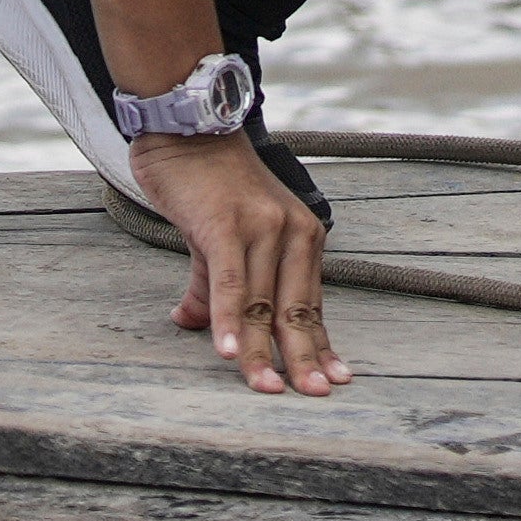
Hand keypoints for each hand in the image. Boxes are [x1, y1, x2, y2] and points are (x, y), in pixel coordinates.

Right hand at [141, 123, 344, 393]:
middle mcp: (292, 232)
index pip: (311, 303)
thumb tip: (195, 325)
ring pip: (262, 303)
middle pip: (297, 309)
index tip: (332, 379)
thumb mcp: (219, 237)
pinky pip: (229, 283)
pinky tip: (226, 351)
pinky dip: (228, 320)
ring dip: (262, 351)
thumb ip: (214, 285)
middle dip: (305, 358)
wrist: (188, 124)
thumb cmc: (208, 181)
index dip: (319, 343)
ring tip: (267, 388)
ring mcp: (261, 228)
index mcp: (302, 236)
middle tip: (315, 396)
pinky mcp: (225, 225)